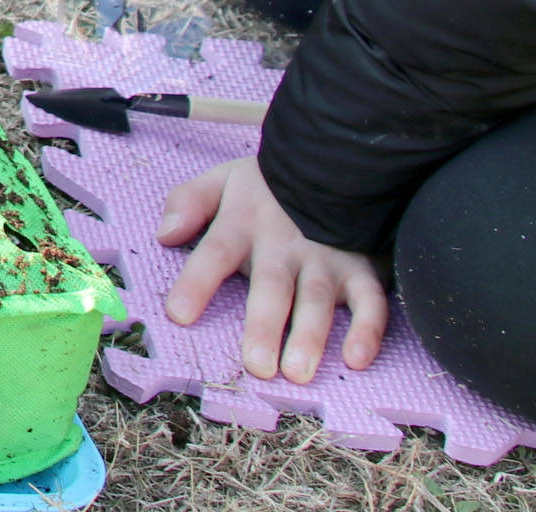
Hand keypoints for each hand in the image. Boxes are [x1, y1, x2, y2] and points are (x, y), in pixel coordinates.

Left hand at [160, 157, 388, 383]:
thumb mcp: (222, 181)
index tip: (179, 314)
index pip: (216, 252)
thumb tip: (164, 235)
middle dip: (264, 325)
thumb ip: (189, 202)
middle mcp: (284, 244)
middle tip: (257, 366)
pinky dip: (368, 330)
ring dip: (310, 336)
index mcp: (244, 222)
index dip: (197, 282)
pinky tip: (357, 358)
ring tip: (298, 371)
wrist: (334, 164)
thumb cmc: (268, 188)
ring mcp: (325, 259)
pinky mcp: (361, 269)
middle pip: (272, 286)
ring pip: (317, 299)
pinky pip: (370, 301)